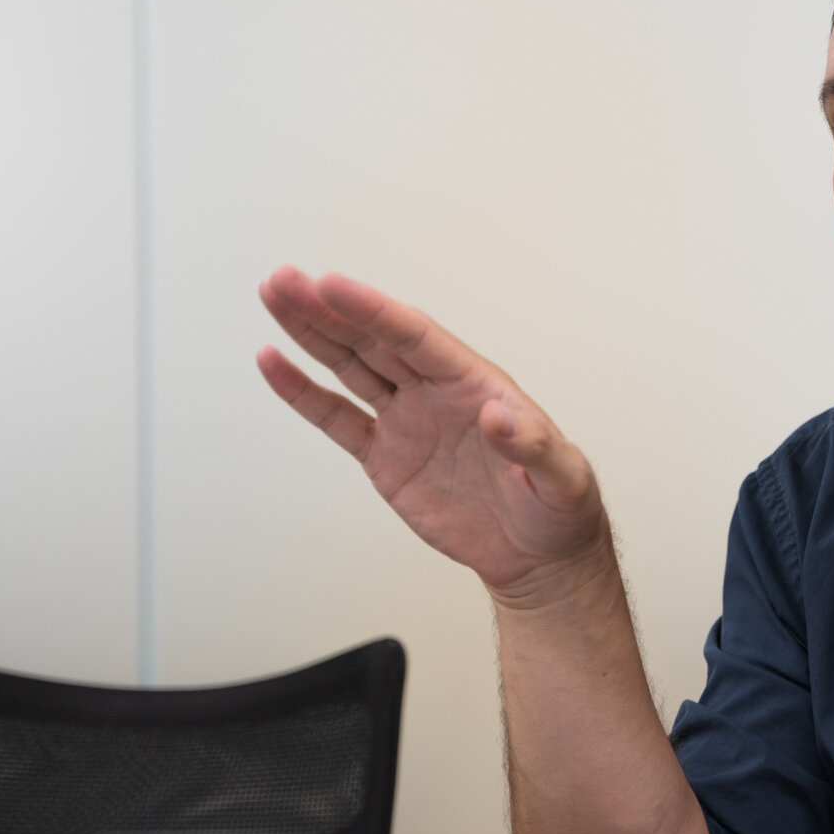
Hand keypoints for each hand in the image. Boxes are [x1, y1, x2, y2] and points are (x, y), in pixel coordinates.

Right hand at [257, 266, 610, 603]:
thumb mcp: (560, 478)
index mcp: (475, 384)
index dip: (373, 311)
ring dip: (311, 332)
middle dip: (328, 310)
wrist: (537, 554)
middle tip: (285, 279)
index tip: (332, 285)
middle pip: (374, 340)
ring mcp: (408, 420)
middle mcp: (436, 392)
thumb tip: (498, 416)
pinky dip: (304, 392)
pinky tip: (273, 361)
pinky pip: (338, 418)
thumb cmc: (558, 507)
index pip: (416, 337)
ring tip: (274, 296)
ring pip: (350, 366)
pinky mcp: (386, 456)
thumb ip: (532, 446)